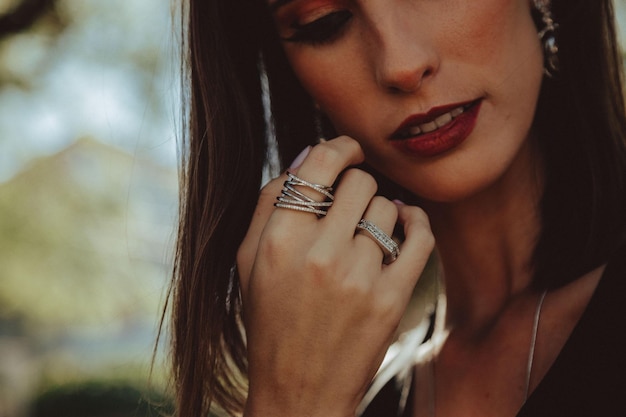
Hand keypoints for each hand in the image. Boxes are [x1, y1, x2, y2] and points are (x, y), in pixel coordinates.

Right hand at [237, 136, 433, 416]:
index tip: (347, 150)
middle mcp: (317, 255)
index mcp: (277, 242)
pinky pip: (419, 237)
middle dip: (357, 184)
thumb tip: (306, 155)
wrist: (299, 390)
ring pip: (388, 207)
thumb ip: (268, 202)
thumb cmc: (270, 321)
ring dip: (380, 211)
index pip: (317, 166)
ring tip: (367, 232)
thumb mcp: (248, 261)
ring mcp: (358, 279)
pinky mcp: (390, 300)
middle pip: (359, 181)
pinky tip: (406, 223)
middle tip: (352, 201)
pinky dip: (416, 222)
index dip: (337, 147)